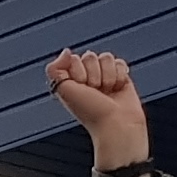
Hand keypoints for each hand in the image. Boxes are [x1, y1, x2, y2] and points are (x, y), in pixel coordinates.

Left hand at [46, 49, 149, 171]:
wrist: (116, 124)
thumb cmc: (89, 111)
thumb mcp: (62, 90)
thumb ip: (54, 68)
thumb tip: (67, 51)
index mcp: (71, 80)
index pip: (74, 59)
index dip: (78, 72)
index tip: (81, 89)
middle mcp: (87, 77)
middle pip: (90, 56)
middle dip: (93, 74)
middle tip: (95, 93)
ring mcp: (104, 76)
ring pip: (106, 57)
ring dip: (107, 76)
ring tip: (107, 92)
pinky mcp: (121, 78)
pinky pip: (120, 63)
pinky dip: (120, 76)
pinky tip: (117, 89)